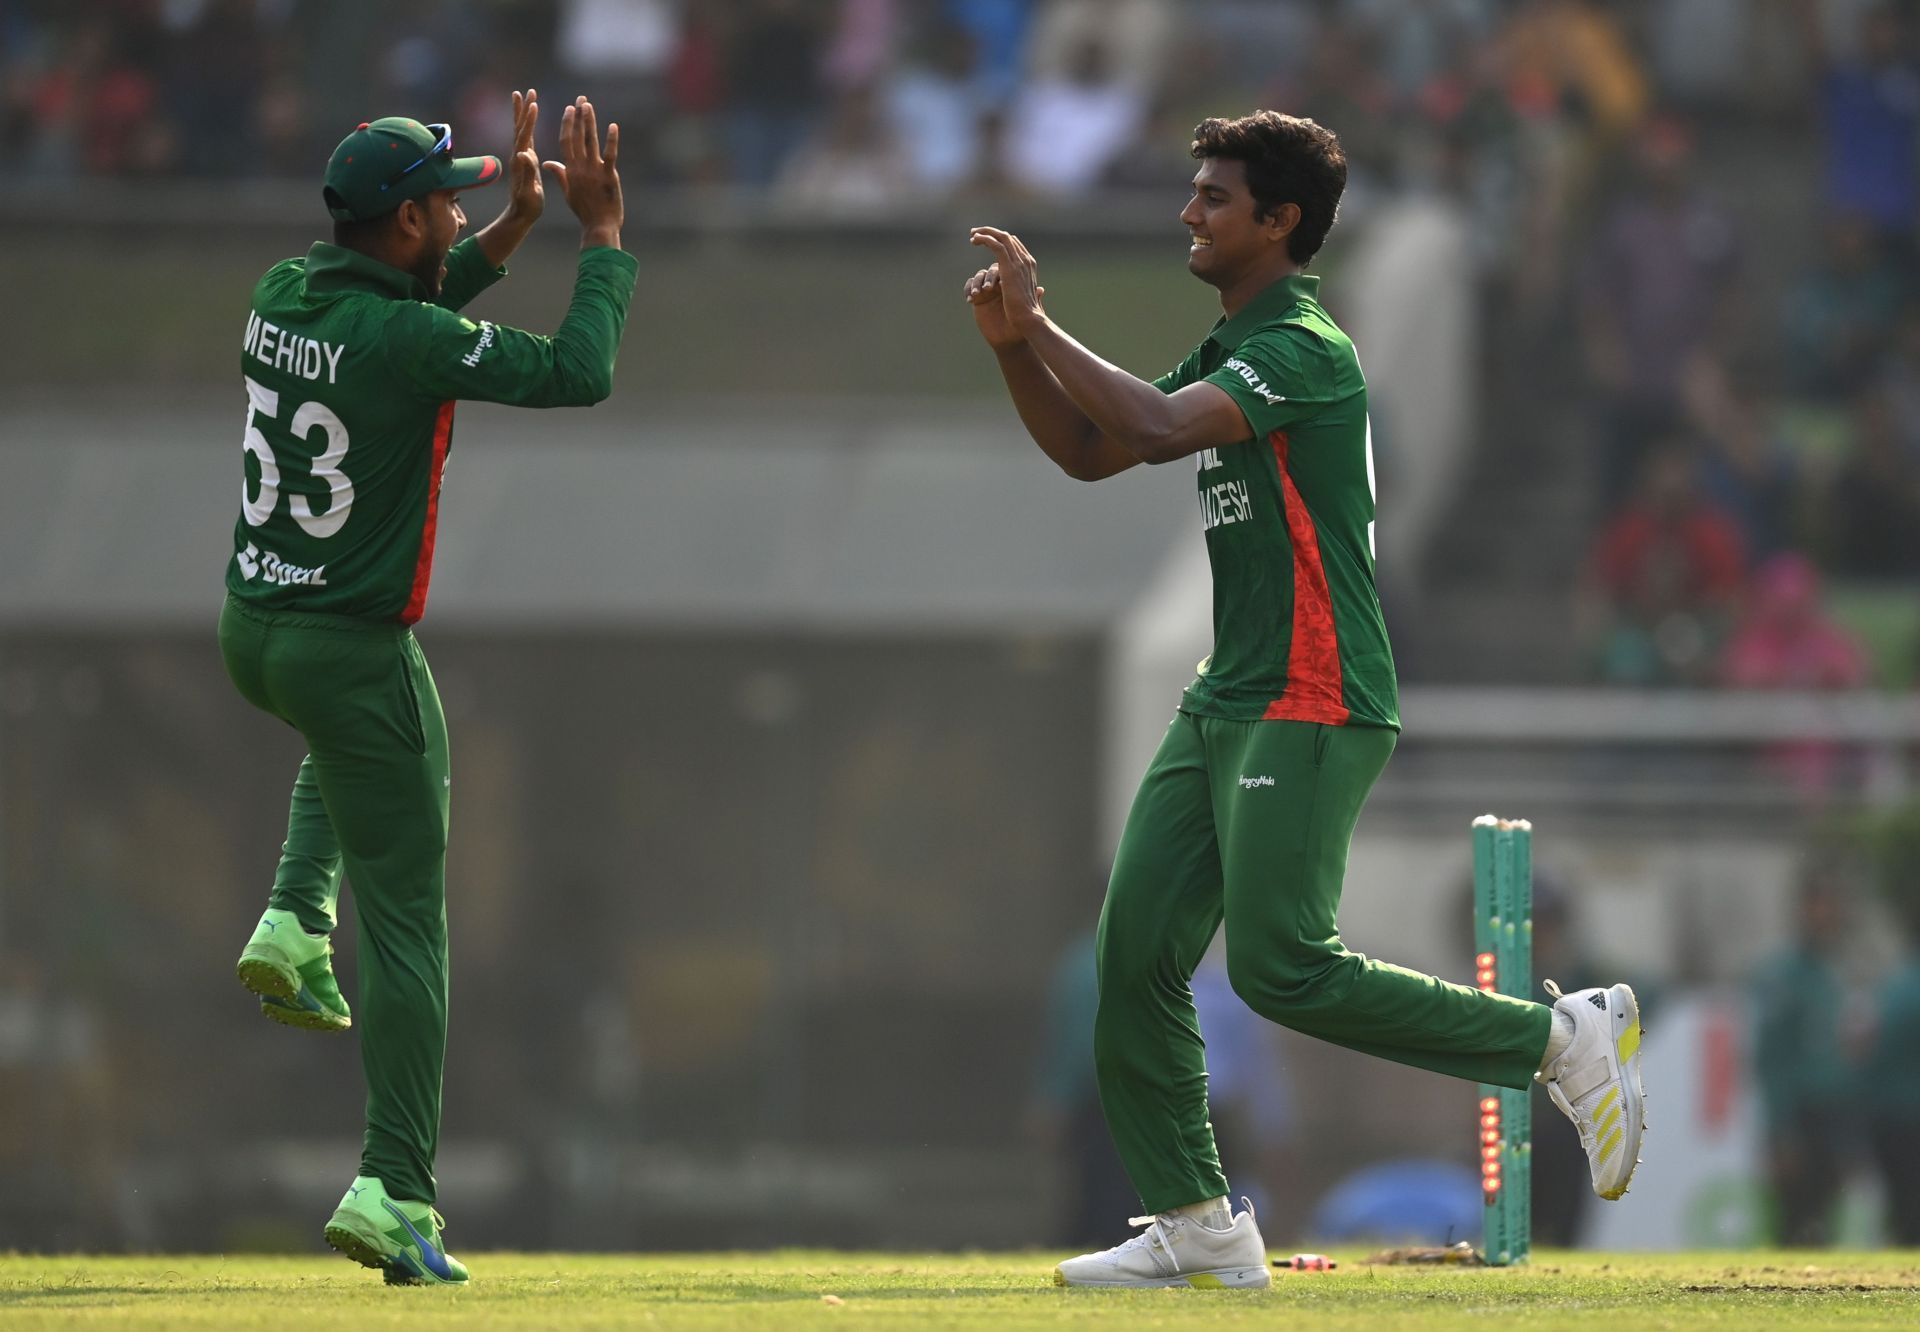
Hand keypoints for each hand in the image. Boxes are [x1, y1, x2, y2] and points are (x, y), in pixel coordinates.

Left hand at [503, 88, 543, 222]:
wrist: (520, 215)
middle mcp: (518, 155)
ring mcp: (520, 157)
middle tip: (526, 91)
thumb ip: (527, 172)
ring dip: (523, 113)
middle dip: (523, 109)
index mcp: (521, 161)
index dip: (529, 121)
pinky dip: (527, 125)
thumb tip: (523, 153)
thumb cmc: (527, 206)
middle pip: (520, 127)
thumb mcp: (529, 191)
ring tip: (524, 96)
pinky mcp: (524, 160)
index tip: (534, 104)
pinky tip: (529, 120)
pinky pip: (525, 137)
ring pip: (521, 130)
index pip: (525, 136)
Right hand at [543, 95, 623, 247]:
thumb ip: (560, 174)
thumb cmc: (584, 211)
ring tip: (589, 105)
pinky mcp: (609, 176)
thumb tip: (548, 162)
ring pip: (591, 141)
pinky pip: (610, 155)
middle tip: (581, 99)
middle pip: (577, 136)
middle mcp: (581, 167)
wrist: (598, 227)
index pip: (566, 142)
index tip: (569, 109)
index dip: (567, 124)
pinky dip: (611, 140)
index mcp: (570, 170)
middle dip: (578, 116)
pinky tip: (613, 126)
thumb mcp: (568, 192)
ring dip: (589, 122)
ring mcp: (595, 171)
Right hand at [964, 263, 1043, 349]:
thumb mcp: (1027, 314)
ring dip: (976, 283)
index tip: (1001, 284)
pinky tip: (970, 300)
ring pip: (979, 276)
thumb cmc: (1020, 327)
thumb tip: (1041, 290)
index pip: (1006, 270)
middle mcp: (1000, 284)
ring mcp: (987, 290)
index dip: (1001, 273)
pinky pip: (969, 287)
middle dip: (988, 277)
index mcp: (1012, 284)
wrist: (1008, 340)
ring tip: (976, 294)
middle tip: (988, 288)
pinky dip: (968, 290)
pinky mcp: (977, 299)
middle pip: (991, 270)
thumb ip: (1033, 301)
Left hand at [968, 226, 1046, 336]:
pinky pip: (996, 245)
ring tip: (972, 234)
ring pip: (1001, 238)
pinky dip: (985, 239)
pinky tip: (975, 240)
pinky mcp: (1009, 266)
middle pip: (1008, 238)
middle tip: (975, 233)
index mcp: (1029, 266)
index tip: (986, 240)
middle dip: (991, 232)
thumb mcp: (1032, 299)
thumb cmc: (1029, 314)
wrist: (1028, 319)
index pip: (1015, 245)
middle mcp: (1025, 261)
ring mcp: (1018, 262)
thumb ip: (1035, 292)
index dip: (1000, 239)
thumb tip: (1041, 291)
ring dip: (986, 233)